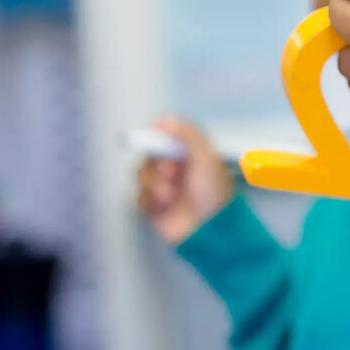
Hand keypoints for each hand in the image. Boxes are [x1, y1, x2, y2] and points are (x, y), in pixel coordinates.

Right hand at [136, 118, 233, 243]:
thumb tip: (164, 120)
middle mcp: (175, 167)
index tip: (154, 134)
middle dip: (157, 163)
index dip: (157, 134)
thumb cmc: (211, 192)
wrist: (209, 230)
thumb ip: (188, 134)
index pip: (166, 135)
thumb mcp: (206, 158)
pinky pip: (138, 195)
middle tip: (171, 173)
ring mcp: (163, 186)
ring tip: (169, 195)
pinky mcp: (153, 206)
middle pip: (149, 154)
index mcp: (190, 153)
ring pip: (141, 174)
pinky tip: (162, 205)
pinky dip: (148, 199)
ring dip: (153, 183)